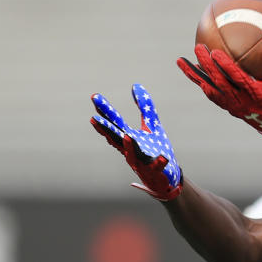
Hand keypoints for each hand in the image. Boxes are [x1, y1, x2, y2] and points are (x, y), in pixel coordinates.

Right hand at [90, 84, 182, 200]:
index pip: (114, 123)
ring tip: (127, 136)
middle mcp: (131, 150)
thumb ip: (145, 107)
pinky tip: (162, 158)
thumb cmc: (155, 149)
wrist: (167, 176)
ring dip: (129, 146)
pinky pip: (157, 166)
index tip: (95, 97)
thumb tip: (136, 85)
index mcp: (129, 138)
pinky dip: (158, 162)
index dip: (105, 111)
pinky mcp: (156, 170)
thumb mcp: (151, 126)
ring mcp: (142, 162)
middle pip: (117, 139)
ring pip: (133, 155)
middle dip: (106, 129)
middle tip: (93, 119)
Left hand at [177, 41, 261, 142]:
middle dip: (206, 65)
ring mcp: (234, 106)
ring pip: (210, 89)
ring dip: (195, 75)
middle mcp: (242, 101)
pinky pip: (212, 95)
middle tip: (197, 47)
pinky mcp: (230, 108)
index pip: (236, 78)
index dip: (224, 66)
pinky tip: (194, 72)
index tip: (215, 52)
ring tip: (181, 61)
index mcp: (256, 93)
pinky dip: (202, 83)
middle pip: (219, 82)